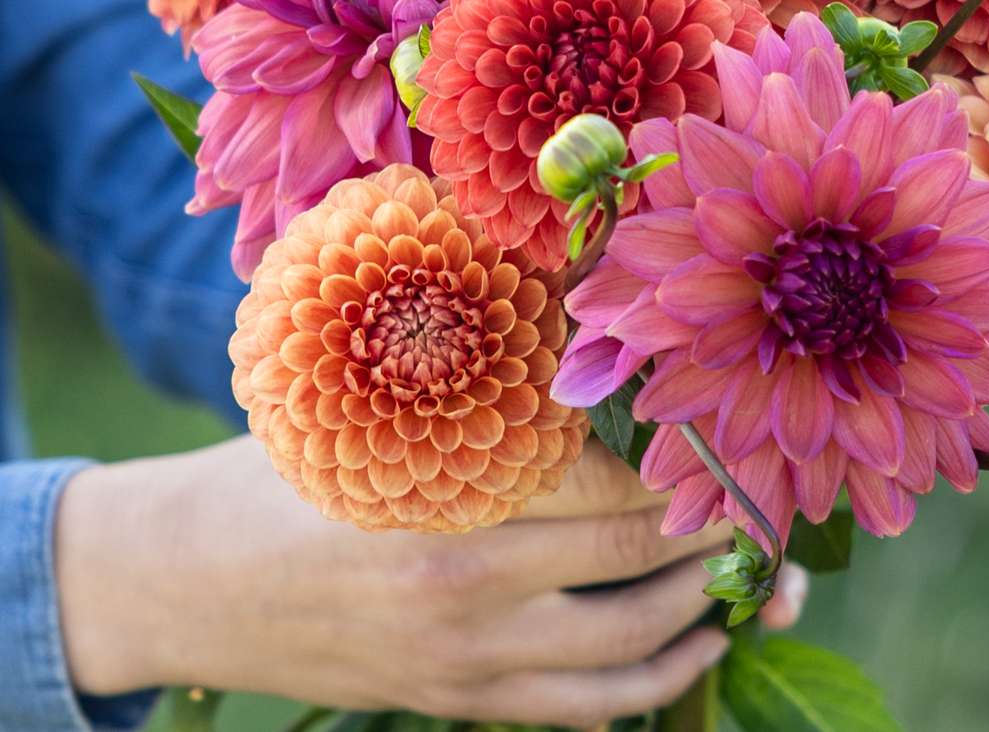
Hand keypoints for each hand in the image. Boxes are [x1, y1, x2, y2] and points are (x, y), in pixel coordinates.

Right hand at [55, 435, 806, 727]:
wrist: (183, 580)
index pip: (615, 493)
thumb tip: (583, 324)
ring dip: (707, 618)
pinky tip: (692, 650)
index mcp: (454, 508)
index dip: (690, 469)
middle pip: (638, 570)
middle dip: (720, 539)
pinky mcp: (456, 704)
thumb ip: (480, 386)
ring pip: (626, 658)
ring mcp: (466, 666)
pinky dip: (649, 685)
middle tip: (777, 506)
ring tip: (765, 585)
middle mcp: (471, 597)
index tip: (738, 438)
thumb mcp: (374, 410)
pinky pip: (579, 714)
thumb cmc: (284, 468)